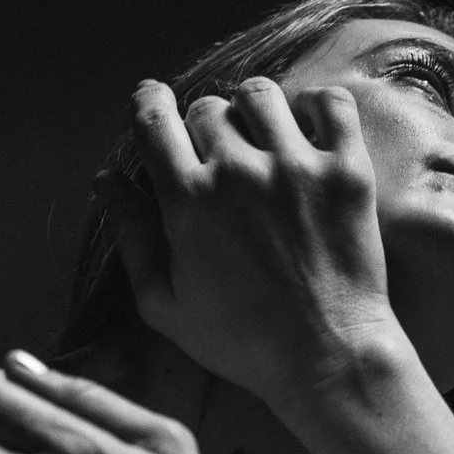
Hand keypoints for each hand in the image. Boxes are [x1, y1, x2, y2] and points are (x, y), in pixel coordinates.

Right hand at [101, 78, 400, 411]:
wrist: (328, 357)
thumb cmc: (242, 343)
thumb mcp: (164, 304)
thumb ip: (131, 237)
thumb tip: (106, 179)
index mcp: (187, 202)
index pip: (152, 118)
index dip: (148, 103)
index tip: (153, 104)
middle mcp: (238, 173)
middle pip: (206, 108)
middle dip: (203, 127)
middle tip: (218, 157)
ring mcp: (296, 167)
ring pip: (259, 95)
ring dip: (252, 110)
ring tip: (261, 138)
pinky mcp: (347, 171)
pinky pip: (330, 103)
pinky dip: (316, 104)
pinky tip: (308, 128)